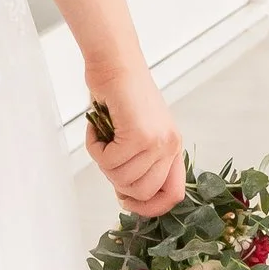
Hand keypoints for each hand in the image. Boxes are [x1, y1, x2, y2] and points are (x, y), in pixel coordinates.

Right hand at [83, 57, 184, 218]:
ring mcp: (157, 141)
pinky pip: (109, 161)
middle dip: (116, 182)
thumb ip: (137, 164)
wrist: (115, 62)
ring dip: (103, 162)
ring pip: (122, 178)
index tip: (127, 202)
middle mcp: (170, 146)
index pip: (173, 195)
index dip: (150, 208)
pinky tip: (97, 129)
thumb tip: (127, 197)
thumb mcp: (136, 134)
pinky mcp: (139, 134)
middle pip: (142, 192)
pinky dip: (95, 148)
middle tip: (107, 157)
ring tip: (101, 137)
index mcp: (172, 147)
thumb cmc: (120, 95)